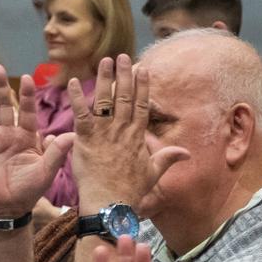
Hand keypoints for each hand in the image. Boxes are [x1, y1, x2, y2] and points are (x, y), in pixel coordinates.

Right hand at [0, 66, 74, 218]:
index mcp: (27, 137)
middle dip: (1, 88)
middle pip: (4, 106)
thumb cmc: (28, 192)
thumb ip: (56, 154)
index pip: (27, 111)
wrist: (5, 209)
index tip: (28, 78)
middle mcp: (9, 134)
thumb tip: (73, 135)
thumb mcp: (46, 172)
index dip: (27, 95)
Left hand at [67, 54, 189, 206]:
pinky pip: (81, 114)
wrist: (111, 205)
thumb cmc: (131, 192)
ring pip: (105, 100)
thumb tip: (187, 153)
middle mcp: (121, 131)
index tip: (143, 69)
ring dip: (105, 79)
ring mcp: (104, 134)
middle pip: (124, 97)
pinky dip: (77, 98)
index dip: (142, 86)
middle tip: (123, 56)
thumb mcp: (153, 173)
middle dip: (124, 75)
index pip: (141, 105)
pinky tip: (73, 81)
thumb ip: (168, 158)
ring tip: (105, 60)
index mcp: (137, 137)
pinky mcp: (86, 140)